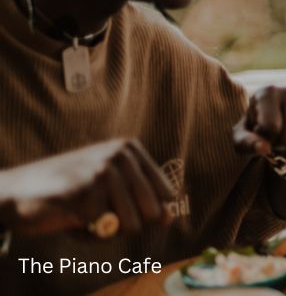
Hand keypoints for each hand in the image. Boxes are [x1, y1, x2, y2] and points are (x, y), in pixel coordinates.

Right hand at [0, 139, 173, 235]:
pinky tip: (69, 219)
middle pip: (153, 212)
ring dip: (106, 231)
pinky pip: (103, 232)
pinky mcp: (84, 193)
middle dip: (127, 223)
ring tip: (83, 214)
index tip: (116, 201)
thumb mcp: (111, 192)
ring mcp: (102, 172)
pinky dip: (87, 235)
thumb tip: (171, 216)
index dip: (145, 210)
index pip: (166, 193)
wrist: (15, 192)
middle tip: (98, 210)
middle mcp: (120, 155)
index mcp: (129, 149)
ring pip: (131, 225)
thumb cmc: (69, 193)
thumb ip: (143, 201)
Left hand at [233, 87, 285, 159]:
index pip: (271, 127)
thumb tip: (264, 148)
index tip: (262, 134)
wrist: (277, 125)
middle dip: (281, 145)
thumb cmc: (255, 132)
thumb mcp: (242, 139)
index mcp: (266, 93)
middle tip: (276, 138)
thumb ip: (247, 143)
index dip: (266, 139)